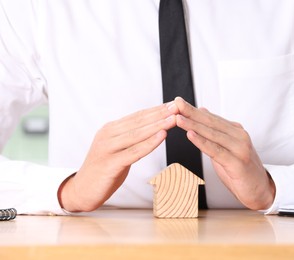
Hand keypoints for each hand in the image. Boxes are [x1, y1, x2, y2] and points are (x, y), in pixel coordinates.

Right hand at [58, 102, 178, 211]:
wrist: (82, 190)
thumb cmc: (104, 169)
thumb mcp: (117, 149)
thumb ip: (130, 138)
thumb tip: (151, 128)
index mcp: (110, 129)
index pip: (138, 116)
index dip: (157, 110)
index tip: (174, 104)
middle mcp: (108, 135)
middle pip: (139, 122)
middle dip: (160, 114)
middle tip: (178, 106)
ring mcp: (108, 148)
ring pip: (137, 134)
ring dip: (158, 125)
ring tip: (174, 119)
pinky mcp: (110, 164)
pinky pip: (133, 152)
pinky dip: (149, 143)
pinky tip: (162, 136)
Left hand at [174, 97, 274, 209]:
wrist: (260, 190)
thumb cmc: (241, 169)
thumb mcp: (226, 147)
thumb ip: (215, 131)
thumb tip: (202, 111)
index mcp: (235, 131)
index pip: (211, 118)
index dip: (193, 110)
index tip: (178, 102)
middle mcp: (239, 136)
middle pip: (210, 123)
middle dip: (191, 113)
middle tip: (176, 104)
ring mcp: (240, 148)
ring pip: (212, 134)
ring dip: (193, 126)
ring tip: (178, 119)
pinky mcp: (238, 163)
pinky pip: (216, 151)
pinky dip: (202, 142)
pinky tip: (191, 136)